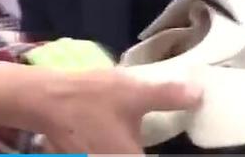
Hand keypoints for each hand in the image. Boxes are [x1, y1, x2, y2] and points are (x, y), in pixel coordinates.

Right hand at [28, 68, 201, 153]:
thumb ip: (169, 97)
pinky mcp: (88, 156)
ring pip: (129, 154)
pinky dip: (125, 146)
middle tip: (177, 138)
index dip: (171, 155)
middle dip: (151, 148)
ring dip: (138, 146)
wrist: (44, 99)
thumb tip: (200, 96)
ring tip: (145, 133)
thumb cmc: (91, 98)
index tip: (184, 143)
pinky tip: (130, 132)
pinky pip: (115, 152)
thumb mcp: (135, 93)